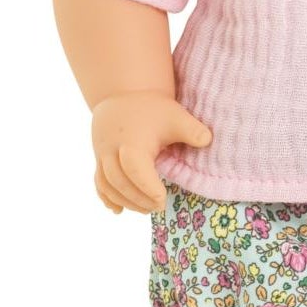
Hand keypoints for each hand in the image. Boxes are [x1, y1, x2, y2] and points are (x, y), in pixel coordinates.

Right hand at [90, 89, 211, 214]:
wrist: (123, 95)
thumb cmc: (153, 109)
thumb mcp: (175, 116)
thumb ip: (192, 130)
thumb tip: (208, 141)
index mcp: (132, 141)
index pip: (135, 169)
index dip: (147, 187)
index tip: (162, 199)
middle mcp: (113, 150)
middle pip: (120, 181)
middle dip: (139, 199)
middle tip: (158, 208)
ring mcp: (102, 155)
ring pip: (108, 185)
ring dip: (125, 201)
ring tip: (145, 210)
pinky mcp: (99, 160)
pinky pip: (98, 183)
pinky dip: (107, 198)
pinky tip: (118, 210)